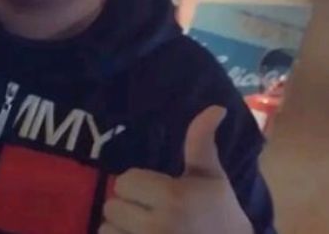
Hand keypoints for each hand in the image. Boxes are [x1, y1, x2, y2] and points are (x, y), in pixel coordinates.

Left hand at [101, 106, 252, 233]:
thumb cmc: (221, 217)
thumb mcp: (211, 179)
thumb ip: (201, 143)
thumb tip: (215, 107)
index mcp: (174, 198)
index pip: (125, 181)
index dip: (139, 186)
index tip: (158, 195)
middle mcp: (156, 227)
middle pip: (112, 206)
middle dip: (128, 209)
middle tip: (152, 215)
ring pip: (106, 230)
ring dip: (121, 230)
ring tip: (144, 232)